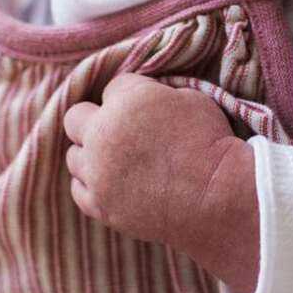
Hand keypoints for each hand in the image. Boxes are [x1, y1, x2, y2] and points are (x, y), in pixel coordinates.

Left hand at [62, 75, 253, 264]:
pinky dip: (92, 184)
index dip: (132, 96)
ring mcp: (97, 173)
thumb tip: (144, 98)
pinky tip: (113, 183)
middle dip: (94, 119)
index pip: (113, 87)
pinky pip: (79, 189)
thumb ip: (154, 93)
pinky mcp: (100, 205)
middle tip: (119, 131)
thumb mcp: (190, 98)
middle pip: (75, 117)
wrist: (218, 198)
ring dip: (91, 154)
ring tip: (117, 160)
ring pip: (74, 156)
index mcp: (126, 100)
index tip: (148, 110)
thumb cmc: (211, 144)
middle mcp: (102, 134)